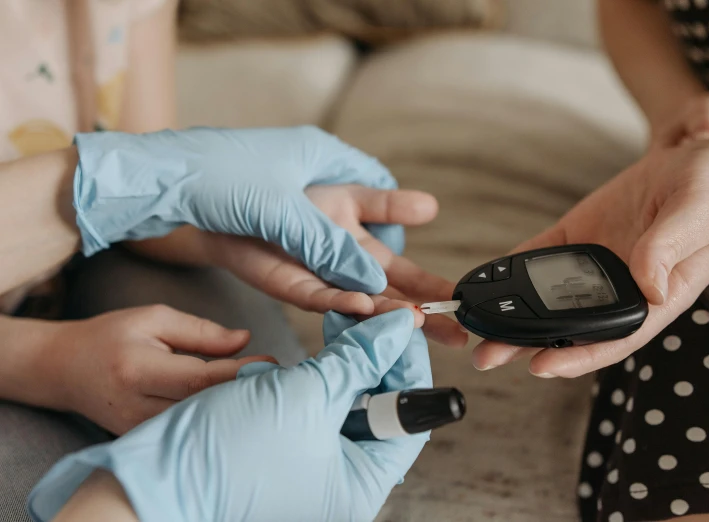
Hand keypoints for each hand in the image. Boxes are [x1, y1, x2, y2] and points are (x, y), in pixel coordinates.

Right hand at [28, 309, 430, 521]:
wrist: (151, 475)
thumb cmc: (225, 451)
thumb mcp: (302, 398)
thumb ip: (356, 361)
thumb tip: (396, 328)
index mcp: (359, 485)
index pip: (409, 419)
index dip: (409, 366)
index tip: (403, 325)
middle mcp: (342, 483)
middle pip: (382, 410)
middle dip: (375, 359)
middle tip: (370, 316)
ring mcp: (314, 470)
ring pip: (349, 405)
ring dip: (346, 363)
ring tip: (341, 324)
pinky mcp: (290, 452)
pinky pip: (318, 410)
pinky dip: (319, 377)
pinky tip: (314, 352)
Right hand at [42, 305, 273, 434]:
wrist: (63, 370)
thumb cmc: (112, 336)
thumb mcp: (154, 318)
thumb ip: (200, 331)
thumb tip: (245, 339)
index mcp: (138, 369)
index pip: (200, 377)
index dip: (240, 373)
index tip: (274, 362)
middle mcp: (136, 406)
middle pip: (203, 407)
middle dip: (244, 394)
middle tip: (281, 379)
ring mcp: (137, 430)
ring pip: (197, 424)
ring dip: (233, 409)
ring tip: (264, 391)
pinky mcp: (141, 440)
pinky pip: (185, 431)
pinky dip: (212, 418)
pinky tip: (235, 406)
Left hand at [73, 126, 398, 294]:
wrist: (159, 191)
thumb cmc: (217, 172)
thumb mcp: (281, 203)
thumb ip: (328, 245)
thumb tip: (374, 285)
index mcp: (329, 175)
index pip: (377, 194)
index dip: (401, 210)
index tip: (423, 219)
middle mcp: (320, 215)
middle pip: (377, 253)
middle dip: (414, 280)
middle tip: (453, 304)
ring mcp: (301, 245)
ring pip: (352, 280)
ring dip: (387, 303)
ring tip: (425, 323)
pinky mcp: (278, 270)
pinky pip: (316, 289)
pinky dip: (339, 302)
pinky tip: (367, 312)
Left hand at [473, 139, 708, 375]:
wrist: (696, 161)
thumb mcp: (699, 212)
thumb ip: (670, 246)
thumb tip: (648, 287)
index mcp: (657, 297)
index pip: (614, 338)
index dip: (578, 357)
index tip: (542, 368)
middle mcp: (619, 290)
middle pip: (569, 328)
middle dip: (527, 345)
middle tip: (486, 357)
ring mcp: (592, 267)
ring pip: (546, 300)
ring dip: (511, 317)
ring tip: (473, 328)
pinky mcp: (574, 240)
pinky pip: (538, 259)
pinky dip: (511, 271)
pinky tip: (486, 282)